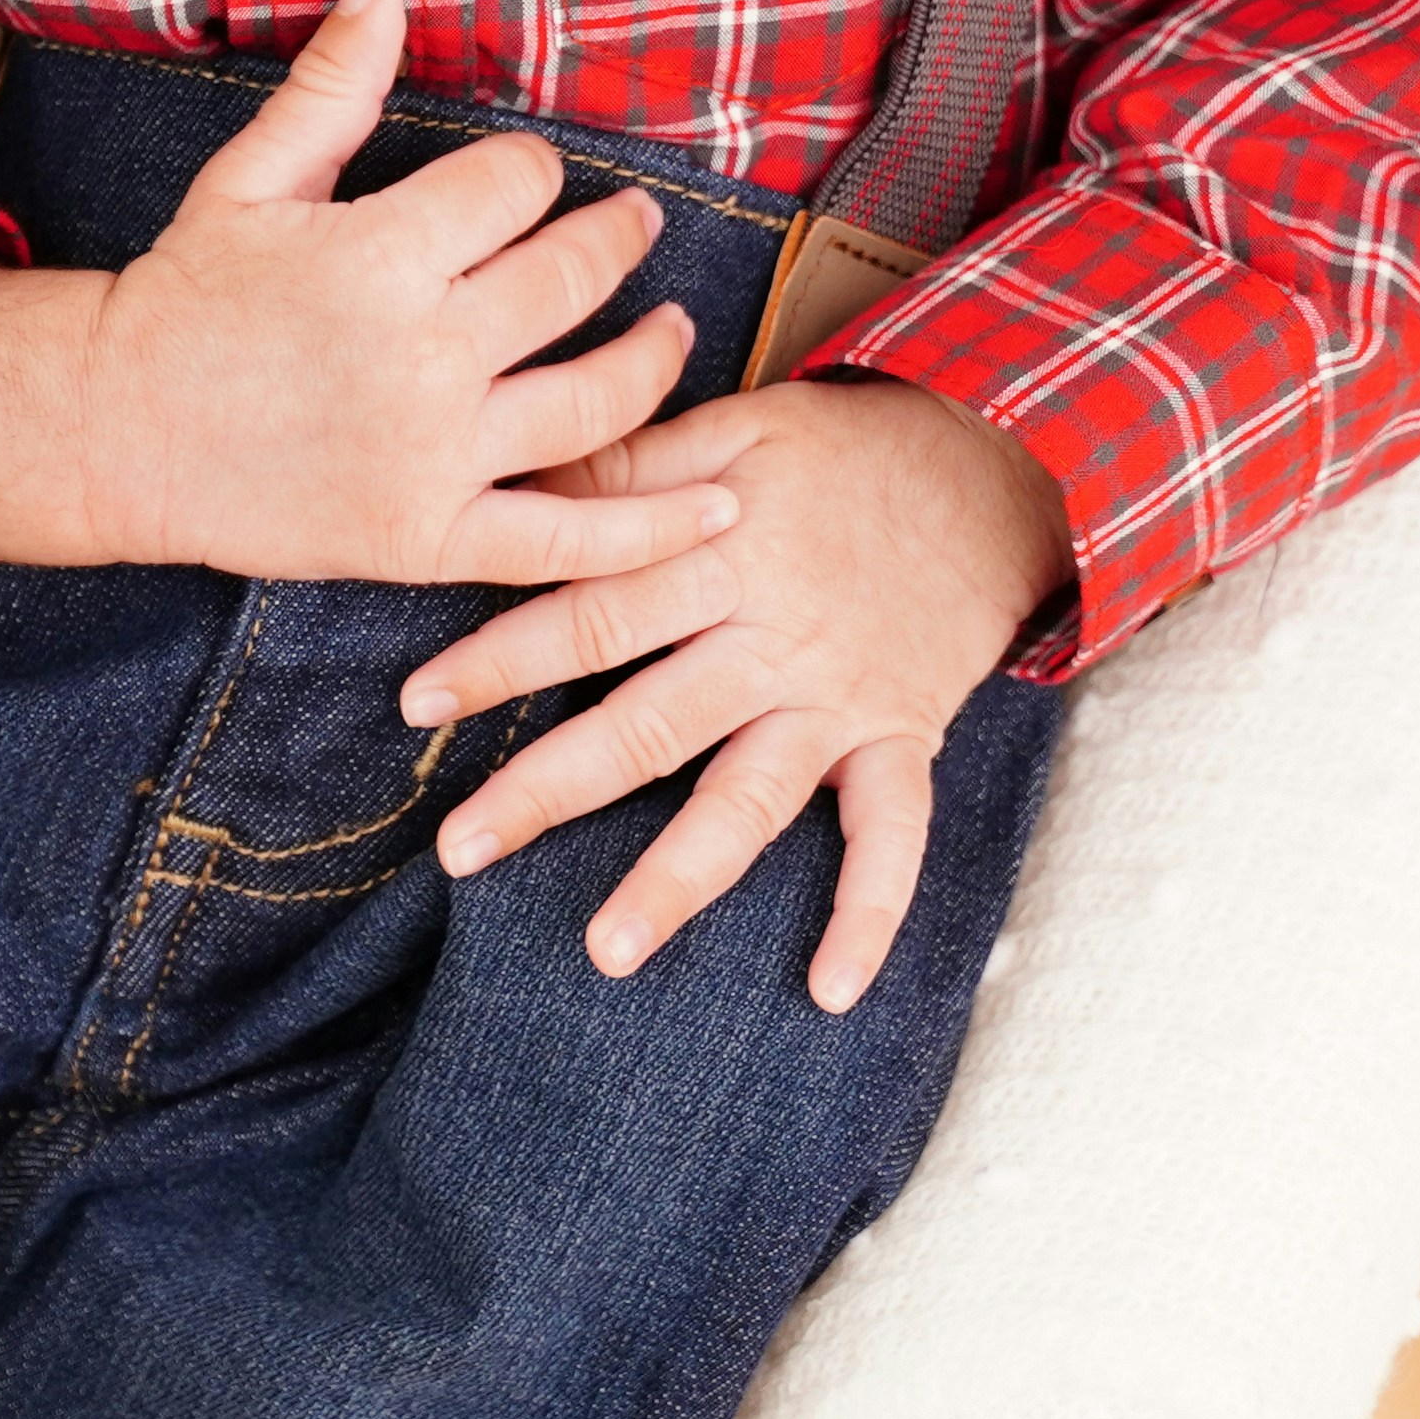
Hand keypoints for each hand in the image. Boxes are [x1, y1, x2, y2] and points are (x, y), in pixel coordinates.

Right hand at [72, 0, 732, 588]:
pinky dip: (650, 530)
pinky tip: (719, 505)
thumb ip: (334, 82)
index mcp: (378, 255)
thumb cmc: (187, 295)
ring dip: (654, 355)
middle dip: (618, 240)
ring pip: (595, 399)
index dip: (536, 171)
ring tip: (673, 324)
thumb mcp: (249, 176)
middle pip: (572, 280)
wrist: (117, 432)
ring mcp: (433, 455)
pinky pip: (564, 540)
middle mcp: (421, 356)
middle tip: (638, 225)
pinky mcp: (430, 537)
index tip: (527, 181)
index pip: (518, 186)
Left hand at [402, 374, 1070, 1006]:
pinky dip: (870, 915)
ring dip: (677, 881)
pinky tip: (830, 991)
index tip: (418, 705)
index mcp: (718, 558)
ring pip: (746, 800)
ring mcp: (837, 700)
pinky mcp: (901, 737)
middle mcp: (772, 639)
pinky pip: (894, 837)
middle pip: (645, 724)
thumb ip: (629, 466)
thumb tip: (517, 481)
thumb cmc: (845, 448)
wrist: (1001, 463)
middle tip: (460, 849)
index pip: (591, 613)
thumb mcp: (736, 427)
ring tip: (605, 951)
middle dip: (548, 790)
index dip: (501, 657)